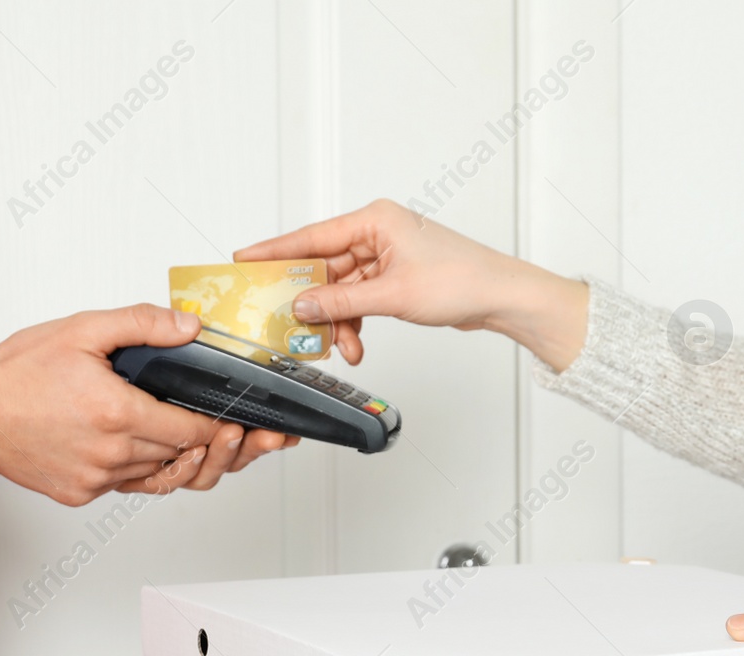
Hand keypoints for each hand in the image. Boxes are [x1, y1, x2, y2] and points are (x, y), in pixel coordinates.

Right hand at [0, 304, 293, 506]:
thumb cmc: (17, 372)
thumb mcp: (82, 330)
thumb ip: (142, 324)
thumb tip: (190, 327)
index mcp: (117, 414)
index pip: (194, 431)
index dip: (224, 427)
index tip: (240, 421)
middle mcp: (111, 454)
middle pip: (185, 458)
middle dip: (216, 446)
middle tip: (246, 436)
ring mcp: (96, 479)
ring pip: (162, 477)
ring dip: (184, 460)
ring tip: (208, 443)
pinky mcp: (82, 494)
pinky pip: (131, 486)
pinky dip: (147, 469)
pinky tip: (154, 447)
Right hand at [234, 199, 589, 370]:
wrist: (500, 297)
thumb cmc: (460, 281)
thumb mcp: (392, 295)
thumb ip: (342, 301)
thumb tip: (302, 305)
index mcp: (374, 220)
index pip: (312, 237)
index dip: (275, 251)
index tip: (244, 260)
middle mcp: (377, 233)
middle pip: (325, 267)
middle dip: (314, 302)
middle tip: (289, 325)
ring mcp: (386, 256)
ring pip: (343, 290)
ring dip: (339, 321)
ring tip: (342, 348)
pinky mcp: (396, 278)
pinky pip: (361, 300)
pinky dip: (356, 322)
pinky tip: (356, 345)